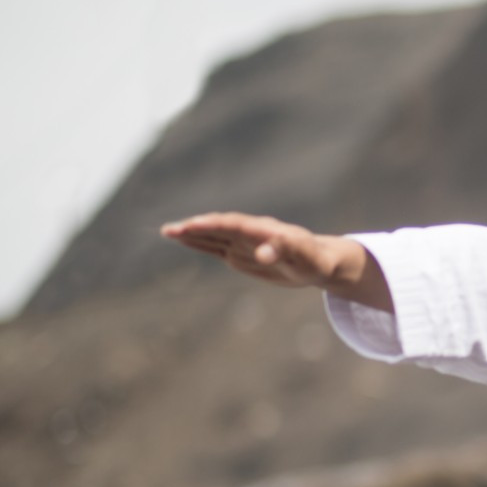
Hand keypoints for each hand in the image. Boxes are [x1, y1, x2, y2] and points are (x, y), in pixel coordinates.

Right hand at [159, 211, 338, 287]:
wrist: (318, 261)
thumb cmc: (313, 258)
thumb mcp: (303, 257)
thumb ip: (283, 252)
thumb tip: (263, 255)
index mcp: (263, 230)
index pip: (233, 224)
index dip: (213, 224)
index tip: (193, 225)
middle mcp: (249, 233)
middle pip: (218, 227)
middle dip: (195, 228)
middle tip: (169, 229)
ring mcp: (243, 243)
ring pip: (213, 235)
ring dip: (192, 234)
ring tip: (168, 231)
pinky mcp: (241, 255)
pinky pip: (216, 247)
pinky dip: (199, 243)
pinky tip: (184, 240)